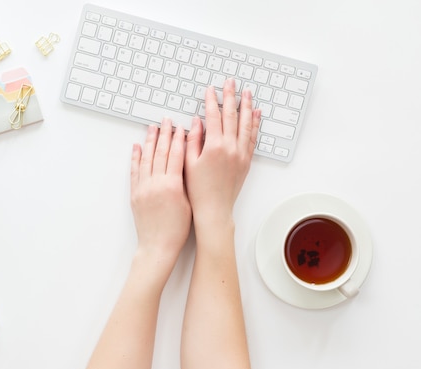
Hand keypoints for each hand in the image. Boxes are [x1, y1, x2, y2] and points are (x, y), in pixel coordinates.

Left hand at [130, 118, 191, 260]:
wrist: (158, 246)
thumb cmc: (177, 229)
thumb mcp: (188, 203)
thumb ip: (185, 182)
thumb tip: (184, 163)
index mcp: (173, 185)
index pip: (176, 155)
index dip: (179, 139)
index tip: (180, 128)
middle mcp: (156, 183)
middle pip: (160, 153)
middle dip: (164, 134)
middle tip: (166, 121)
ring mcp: (143, 188)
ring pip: (146, 158)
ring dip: (149, 141)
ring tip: (152, 128)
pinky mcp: (135, 194)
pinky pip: (134, 171)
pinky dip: (135, 158)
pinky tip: (137, 147)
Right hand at [185, 79, 260, 226]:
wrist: (214, 209)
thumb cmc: (198, 190)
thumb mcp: (188, 163)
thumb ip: (192, 140)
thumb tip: (196, 121)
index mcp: (214, 147)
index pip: (213, 116)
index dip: (211, 101)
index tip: (210, 90)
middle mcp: (230, 148)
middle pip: (232, 116)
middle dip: (230, 97)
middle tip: (230, 82)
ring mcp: (241, 154)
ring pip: (246, 124)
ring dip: (246, 106)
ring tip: (247, 92)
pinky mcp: (246, 161)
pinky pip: (253, 138)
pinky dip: (255, 124)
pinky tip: (256, 114)